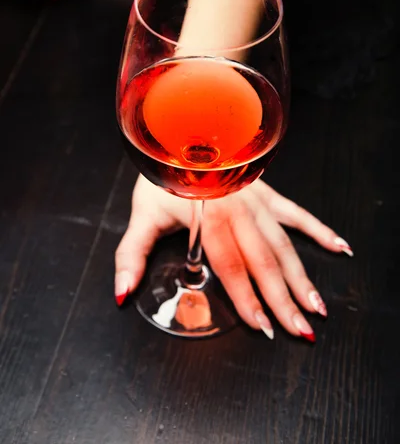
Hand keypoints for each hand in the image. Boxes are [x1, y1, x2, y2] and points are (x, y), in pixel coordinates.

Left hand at [115, 174, 352, 340]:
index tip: (263, 327)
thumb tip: (123, 291)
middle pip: (266, 261)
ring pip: (284, 243)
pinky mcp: (265, 191)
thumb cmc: (161, 174)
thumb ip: (131, 255)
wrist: (179, 131)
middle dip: (284, 299)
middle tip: (302, 330)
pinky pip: (296, 213)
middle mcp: (239, 210)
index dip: (248, 300)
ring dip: (303, 276)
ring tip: (318, 305)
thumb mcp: (142, 214)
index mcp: (211, 218)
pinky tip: (338, 247)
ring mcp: (256, 199)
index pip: (233, 267)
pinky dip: (318, 230)